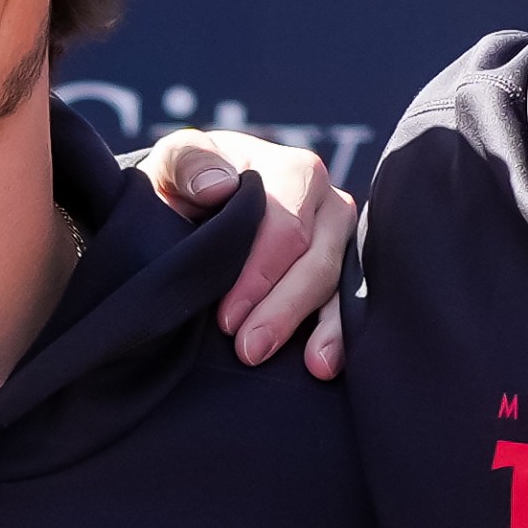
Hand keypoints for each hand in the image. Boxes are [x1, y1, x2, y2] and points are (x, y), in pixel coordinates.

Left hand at [136, 128, 354, 375]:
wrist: (197, 206)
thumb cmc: (190, 184)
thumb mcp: (176, 162)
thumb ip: (190, 164)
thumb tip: (219, 187)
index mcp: (295, 171)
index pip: (287, 229)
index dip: (259, 275)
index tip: (225, 318)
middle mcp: (329, 203)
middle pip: (318, 260)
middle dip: (285, 309)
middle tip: (249, 351)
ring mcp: (341, 241)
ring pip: (339, 285)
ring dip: (324, 328)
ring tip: (313, 365)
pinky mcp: (344, 273)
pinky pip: (350, 305)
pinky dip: (341, 335)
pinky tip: (327, 363)